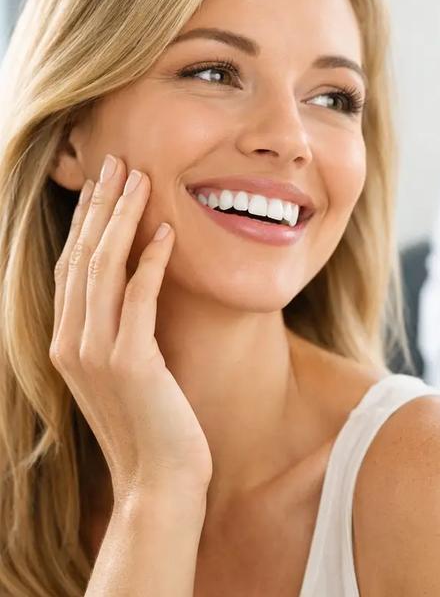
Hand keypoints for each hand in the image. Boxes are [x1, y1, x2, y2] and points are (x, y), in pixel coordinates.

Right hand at [50, 155, 210, 506]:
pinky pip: (138, 299)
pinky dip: (151, 262)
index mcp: (67, 345)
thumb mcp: (130, 374)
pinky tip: (167, 233)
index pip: (71, 269)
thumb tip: (138, 292)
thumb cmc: (154, 428)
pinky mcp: (131, 363)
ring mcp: (97, 354)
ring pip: (103, 270)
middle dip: (100, 207)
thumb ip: (123, 334)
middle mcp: (72, 344)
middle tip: (119, 162)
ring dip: (123, 220)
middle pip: (81, 259)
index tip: (103, 184)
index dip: (85, 223)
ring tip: (141, 180)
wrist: (159, 481)